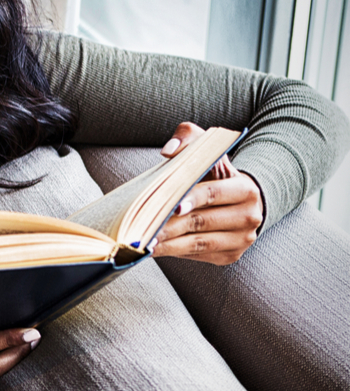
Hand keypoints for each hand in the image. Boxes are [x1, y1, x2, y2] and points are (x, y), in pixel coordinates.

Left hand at [152, 122, 263, 264]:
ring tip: (144, 243)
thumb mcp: (207, 150)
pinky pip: (198, 255)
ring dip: (168, 244)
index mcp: (246, 189)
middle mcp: (249, 217)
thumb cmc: (215, 173)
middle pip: (201, 222)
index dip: (190, 199)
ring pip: (198, 244)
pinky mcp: (230, 256)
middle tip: (144, 229)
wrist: (238, 200)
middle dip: (170, 226)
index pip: (212, 194)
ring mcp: (242, 240)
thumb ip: (189, 138)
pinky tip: (156, 248)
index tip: (170, 206)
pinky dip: (175, 252)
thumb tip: (169, 150)